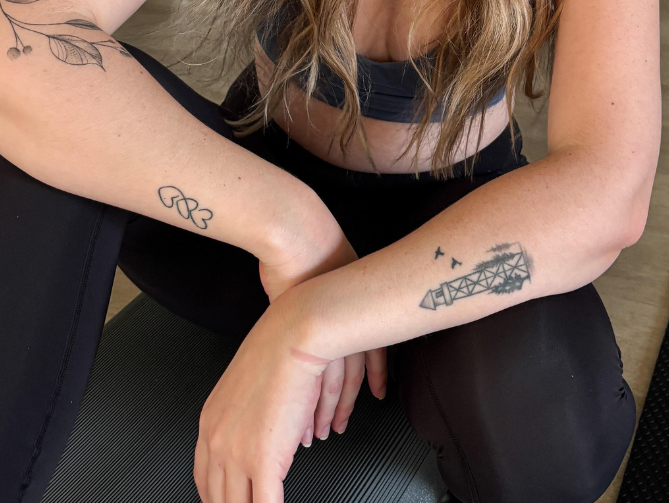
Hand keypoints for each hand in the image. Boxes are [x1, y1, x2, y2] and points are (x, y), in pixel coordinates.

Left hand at [193, 290, 386, 502]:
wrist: (294, 334)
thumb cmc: (281, 348)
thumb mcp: (251, 384)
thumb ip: (250, 419)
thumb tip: (269, 439)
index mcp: (210, 422)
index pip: (205, 479)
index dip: (217, 499)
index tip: (227, 502)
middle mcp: (216, 439)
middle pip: (217, 499)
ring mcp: (236, 453)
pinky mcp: (262, 460)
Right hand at [254, 202, 385, 442]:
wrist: (294, 235)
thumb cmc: (302, 246)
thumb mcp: (320, 275)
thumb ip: (322, 300)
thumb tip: (317, 318)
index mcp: (351, 305)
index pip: (367, 352)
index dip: (371, 377)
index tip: (375, 396)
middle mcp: (344, 322)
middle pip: (350, 374)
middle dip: (345, 403)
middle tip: (338, 427)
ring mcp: (326, 330)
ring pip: (333, 382)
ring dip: (327, 410)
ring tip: (321, 432)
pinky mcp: (308, 334)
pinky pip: (317, 378)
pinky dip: (313, 403)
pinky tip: (309, 421)